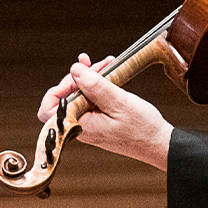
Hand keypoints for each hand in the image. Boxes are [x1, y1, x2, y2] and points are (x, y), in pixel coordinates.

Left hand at [59, 59, 173, 171]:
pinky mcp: (99, 117)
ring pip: (79, 94)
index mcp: (80, 125)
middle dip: (78, 77)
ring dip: (90, 76)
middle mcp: (81, 124)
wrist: (159, 143)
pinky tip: (108, 71)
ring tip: (105, 64)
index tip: (75, 77)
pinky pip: (91, 97)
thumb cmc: (142, 129)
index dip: (57, 90)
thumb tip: (75, 71)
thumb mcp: (119, 102)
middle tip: (94, 65)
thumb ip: (95, 86)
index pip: (48, 110)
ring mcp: (90, 121)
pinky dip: (98, 83)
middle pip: (65, 96)